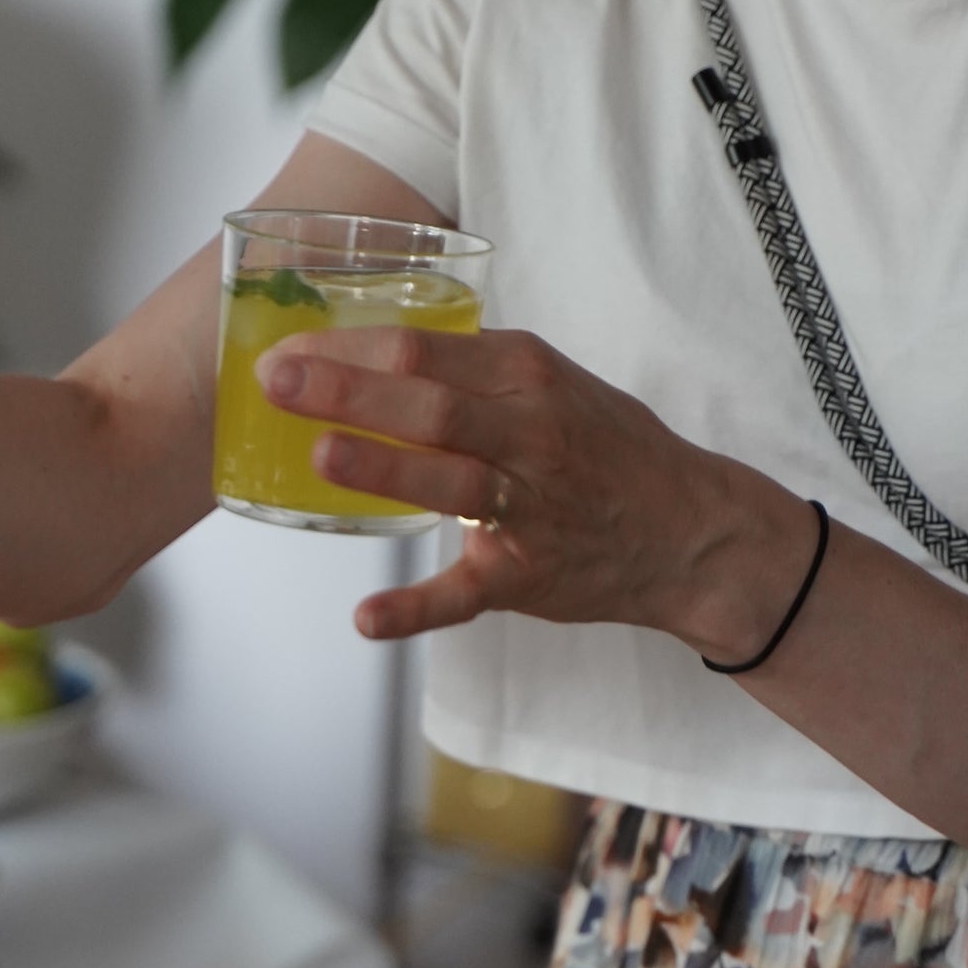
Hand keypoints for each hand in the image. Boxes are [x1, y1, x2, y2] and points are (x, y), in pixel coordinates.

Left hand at [258, 324, 809, 659]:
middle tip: (276, 383)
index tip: (284, 352)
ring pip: (452, 483)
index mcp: (525, 373)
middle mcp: (529, 432)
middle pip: (432, 405)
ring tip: (320, 458)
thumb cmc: (606, 448)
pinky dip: (417, 609)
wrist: (691, 529)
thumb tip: (361, 353)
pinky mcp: (528, 574)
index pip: (424, 349)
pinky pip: (466, 593)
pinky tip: (367, 618)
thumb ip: (468, 370)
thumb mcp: (549, 383)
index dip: (349, 348)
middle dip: (349, 391)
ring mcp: (531, 506)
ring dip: (385, 470)